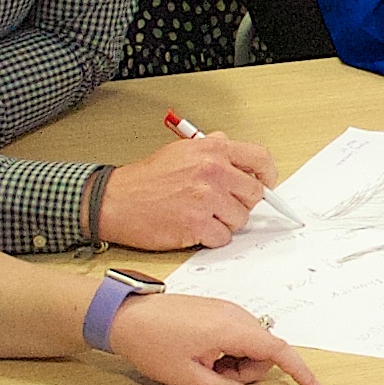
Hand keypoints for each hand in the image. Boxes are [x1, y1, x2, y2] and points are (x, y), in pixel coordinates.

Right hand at [98, 131, 268, 247]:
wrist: (115, 200)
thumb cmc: (145, 179)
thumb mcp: (181, 150)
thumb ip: (211, 148)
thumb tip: (232, 146)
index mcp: (212, 150)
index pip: (260, 159)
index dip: (268, 175)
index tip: (265, 185)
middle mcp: (213, 171)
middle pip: (254, 194)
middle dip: (241, 203)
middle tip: (222, 205)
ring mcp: (206, 199)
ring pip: (241, 219)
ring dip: (225, 222)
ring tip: (201, 215)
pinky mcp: (197, 225)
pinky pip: (223, 238)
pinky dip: (211, 238)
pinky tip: (194, 228)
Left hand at [105, 291, 322, 384]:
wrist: (124, 315)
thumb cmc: (151, 342)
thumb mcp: (187, 377)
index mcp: (231, 329)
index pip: (278, 350)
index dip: (299, 371)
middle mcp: (234, 314)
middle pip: (264, 351)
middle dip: (248, 372)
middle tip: (216, 379)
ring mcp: (225, 309)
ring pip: (250, 344)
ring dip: (236, 363)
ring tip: (203, 366)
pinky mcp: (216, 310)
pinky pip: (236, 334)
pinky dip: (228, 351)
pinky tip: (201, 355)